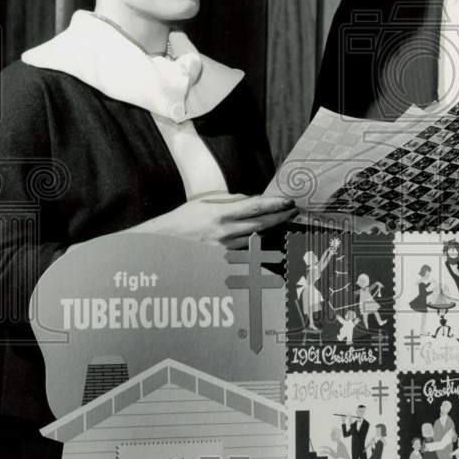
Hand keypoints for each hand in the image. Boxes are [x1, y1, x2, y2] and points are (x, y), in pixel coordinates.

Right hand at [129, 192, 295, 249]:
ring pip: (257, 238)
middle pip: (262, 224)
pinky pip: (246, 250)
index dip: (274, 204)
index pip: (255, 207)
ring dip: (272, 230)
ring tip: (284, 220)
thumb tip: (252, 199)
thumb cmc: (183, 219)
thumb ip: (229, 199)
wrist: (163, 243)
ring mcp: (225, 248)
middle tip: (294, 211)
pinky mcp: (223, 259)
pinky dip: (258, 242)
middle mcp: (225, 232)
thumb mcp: (204, 201)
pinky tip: (267, 238)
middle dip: (281, 217)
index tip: (288, 200)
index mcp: (220, 213)